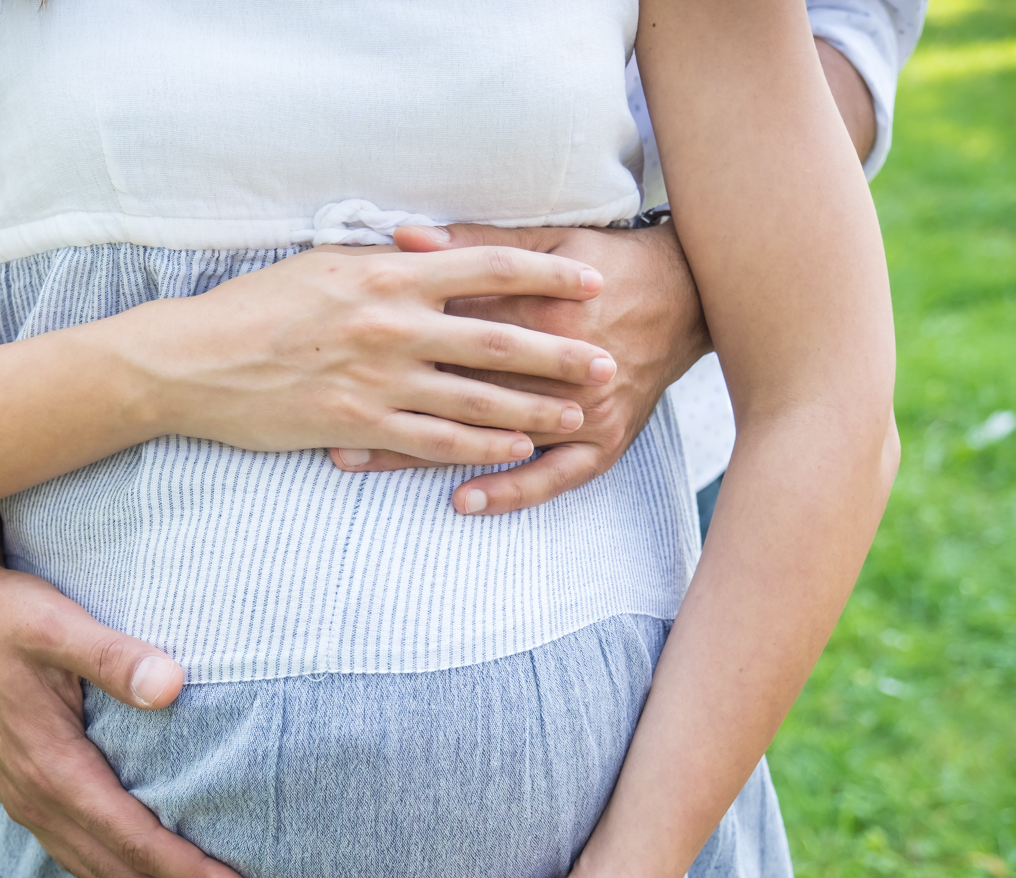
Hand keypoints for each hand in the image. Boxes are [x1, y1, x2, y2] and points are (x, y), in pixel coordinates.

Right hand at [0, 509, 274, 877]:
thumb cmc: (8, 611)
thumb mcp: (58, 624)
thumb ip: (114, 656)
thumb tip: (172, 686)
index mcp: (49, 767)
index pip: (133, 840)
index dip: (191, 875)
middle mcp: (36, 799)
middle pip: (124, 877)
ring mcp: (29, 803)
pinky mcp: (30, 796)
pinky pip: (84, 862)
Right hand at [111, 245, 617, 466]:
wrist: (196, 360)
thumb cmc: (258, 304)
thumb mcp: (325, 261)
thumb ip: (385, 257)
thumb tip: (431, 244)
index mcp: (390, 274)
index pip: (489, 266)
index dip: (546, 274)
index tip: (590, 281)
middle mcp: (394, 324)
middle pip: (500, 337)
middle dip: (562, 350)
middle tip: (609, 359)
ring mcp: (380, 379)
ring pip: (478, 395)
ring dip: (536, 405)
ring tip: (582, 412)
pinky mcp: (360, 424)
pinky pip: (436, 438)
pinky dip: (483, 445)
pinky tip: (519, 449)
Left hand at [328, 222, 709, 514]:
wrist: (691, 297)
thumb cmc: (607, 263)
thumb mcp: (546, 240)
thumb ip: (474, 243)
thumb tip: (405, 237)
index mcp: (543, 306)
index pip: (456, 325)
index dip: (391, 339)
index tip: (334, 349)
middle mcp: (564, 361)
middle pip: (460, 387)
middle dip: (388, 405)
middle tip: (324, 419)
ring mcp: (586, 409)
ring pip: (494, 435)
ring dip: (424, 451)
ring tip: (362, 461)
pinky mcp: (607, 440)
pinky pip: (554, 476)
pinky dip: (510, 490)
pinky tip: (463, 502)